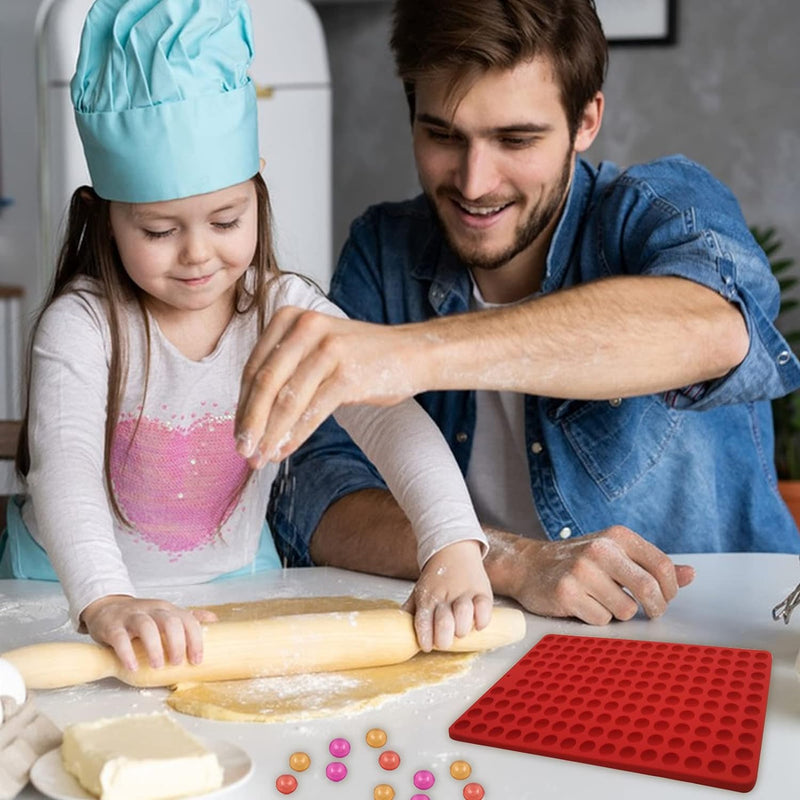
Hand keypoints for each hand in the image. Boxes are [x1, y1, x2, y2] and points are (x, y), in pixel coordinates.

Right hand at [80, 595, 217, 671]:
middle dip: (177, 643)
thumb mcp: (166, 614)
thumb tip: (215, 620)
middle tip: (177, 663)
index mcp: (167, 609)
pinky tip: (133, 666)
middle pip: (169, 622)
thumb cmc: (141, 616)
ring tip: (157, 666)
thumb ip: (188, 618)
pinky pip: (120, 638)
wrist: (107, 608)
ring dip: (154, 647)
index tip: (197, 660)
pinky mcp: (112, 626)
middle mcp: (152, 610)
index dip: (195, 639)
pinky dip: (127, 653)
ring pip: (146, 627)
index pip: (187, 620)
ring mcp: (131, 616)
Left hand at [235, 307, 422, 466]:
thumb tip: (252, 414)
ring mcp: (328, 350)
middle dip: (250, 422)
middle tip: (243, 450)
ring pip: (287, 400)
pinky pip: (312, 411)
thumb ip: (286, 369)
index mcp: (290, 318)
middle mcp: (306, 327)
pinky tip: (285, 450)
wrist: (412, 352)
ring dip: (270, 434)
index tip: (238, 432)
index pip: (255, 368)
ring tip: (262, 457)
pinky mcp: (347, 373)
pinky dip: (295, 435)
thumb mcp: (317, 348)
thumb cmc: (362, 356)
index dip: (242, 404)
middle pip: (265, 383)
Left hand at [403, 540, 492, 651]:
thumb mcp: (420, 592)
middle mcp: (445, 596)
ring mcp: (464, 593)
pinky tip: (478, 623)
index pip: (422, 621)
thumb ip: (411, 612)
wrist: (453, 550)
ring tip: (460, 631)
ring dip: (462, 627)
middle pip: (444, 621)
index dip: (424, 636)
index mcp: (427, 598)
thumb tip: (398, 630)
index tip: (427, 646)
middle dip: (443, 637)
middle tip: (444, 642)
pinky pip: (485, 608)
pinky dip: (482, 619)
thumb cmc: (436, 578)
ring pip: (464, 613)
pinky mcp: (482, 592)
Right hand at [492, 526, 693, 623]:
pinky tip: (583, 605)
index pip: (662, 565)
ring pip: (626, 610)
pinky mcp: (567, 592)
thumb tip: (691, 574)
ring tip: (602, 601)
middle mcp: (600, 549)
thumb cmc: (578, 561)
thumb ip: (651, 564)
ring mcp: (582, 571)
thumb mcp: (615, 553)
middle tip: (651, 612)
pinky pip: (601, 619)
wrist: (529, 565)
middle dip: (655, 608)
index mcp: (617, 536)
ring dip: (619, 613)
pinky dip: (597, 618)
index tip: (664, 598)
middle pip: (648, 589)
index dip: (670, 590)